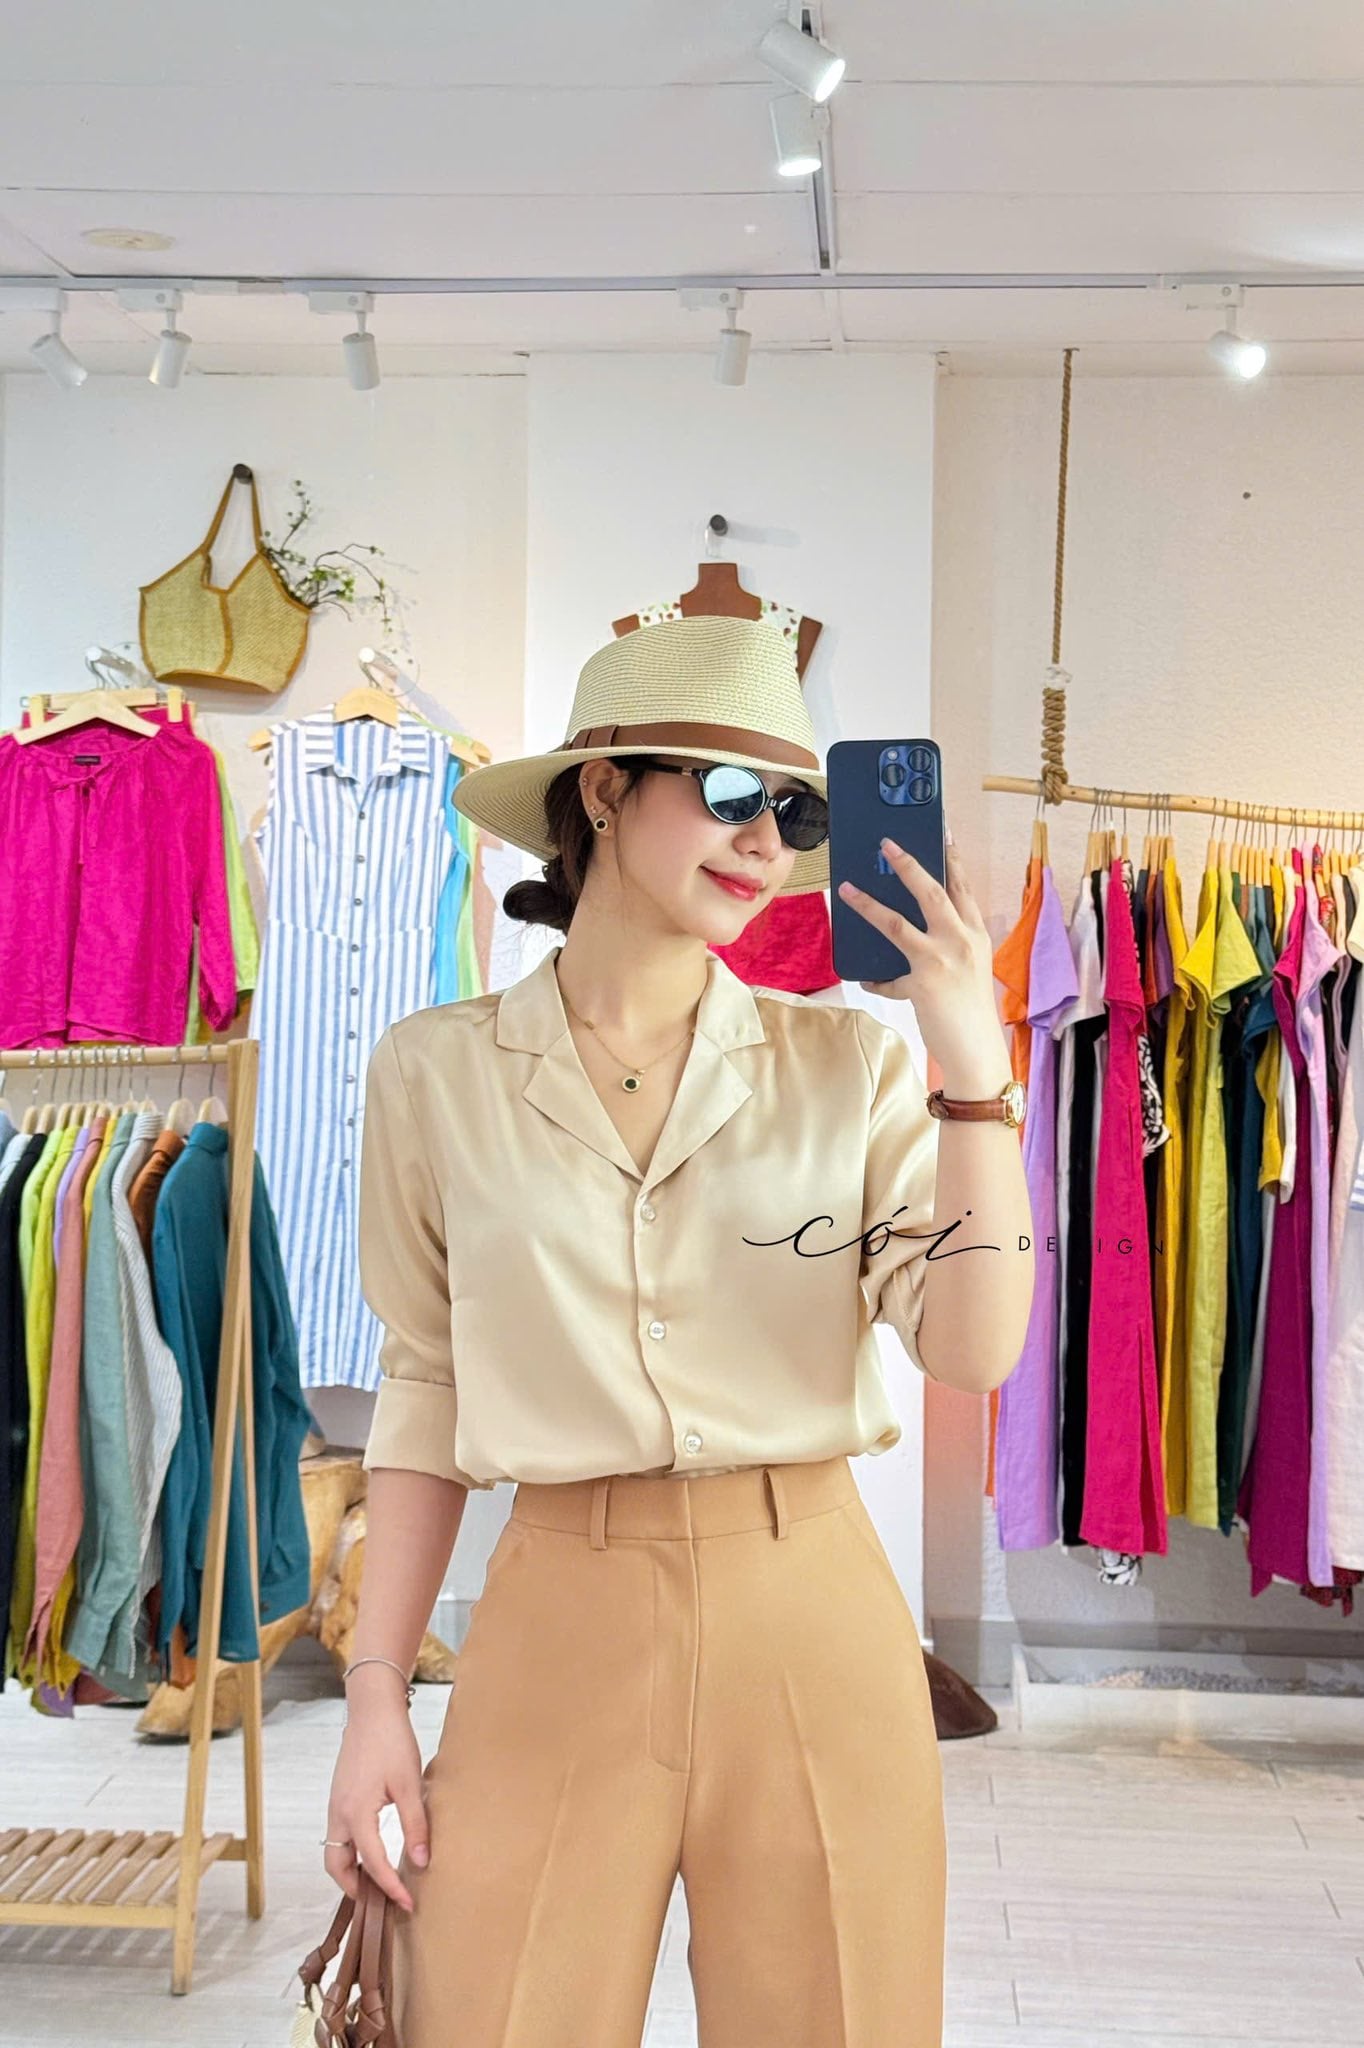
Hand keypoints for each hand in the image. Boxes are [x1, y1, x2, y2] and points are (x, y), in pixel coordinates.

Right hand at [324, 1700, 429, 1910]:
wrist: (372, 1709)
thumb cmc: (392, 1742)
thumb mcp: (409, 1784)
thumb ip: (415, 1825)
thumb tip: (421, 1862)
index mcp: (356, 1813)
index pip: (372, 1864)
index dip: (390, 1887)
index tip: (407, 1903)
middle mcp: (338, 1813)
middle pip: (336, 1866)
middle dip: (355, 1889)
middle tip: (381, 1901)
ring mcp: (335, 1805)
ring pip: (334, 1851)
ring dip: (350, 1872)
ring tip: (377, 1881)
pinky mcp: (339, 1796)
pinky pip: (338, 1835)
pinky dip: (350, 1852)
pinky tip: (372, 1850)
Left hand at [837, 830, 1007, 1086]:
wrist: (977, 1050)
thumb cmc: (970, 1009)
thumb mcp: (968, 967)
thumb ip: (946, 944)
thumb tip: (909, 929)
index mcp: (976, 934)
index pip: (963, 887)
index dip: (952, 858)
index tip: (942, 832)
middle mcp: (962, 940)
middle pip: (932, 891)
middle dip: (908, 864)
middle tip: (887, 843)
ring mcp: (942, 959)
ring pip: (897, 922)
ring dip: (868, 904)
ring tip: (846, 888)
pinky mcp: (923, 981)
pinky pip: (887, 975)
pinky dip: (874, 977)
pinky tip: (861, 976)